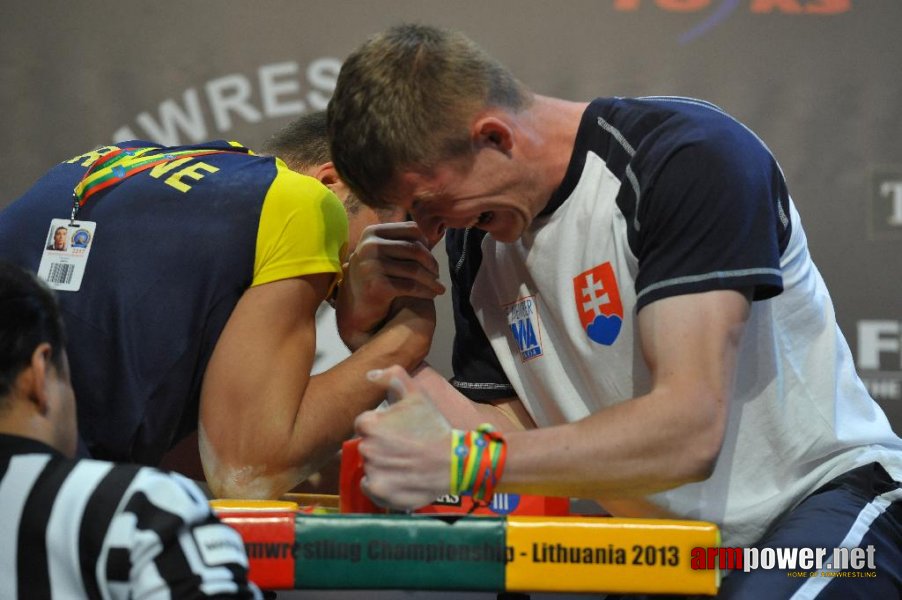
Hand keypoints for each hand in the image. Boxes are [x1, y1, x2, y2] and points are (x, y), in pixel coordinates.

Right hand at [336, 222, 444, 349]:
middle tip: (438, 275)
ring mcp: (372, 266)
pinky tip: (432, 295)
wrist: (355, 304)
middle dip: (432, 264)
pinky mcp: (377, 286)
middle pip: (415, 249)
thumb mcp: (381, 252)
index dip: (426, 244)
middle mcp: (370, 246)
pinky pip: (411, 287)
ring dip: (432, 280)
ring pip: (415, 269)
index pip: (411, 230)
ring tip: (439, 288)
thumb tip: (430, 237)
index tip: (431, 258)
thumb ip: (399, 242)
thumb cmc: (374, 276)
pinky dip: (426, 291)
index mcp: (372, 232)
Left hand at [354, 365, 451, 509]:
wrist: (454, 461)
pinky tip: (398, 478)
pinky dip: (380, 484)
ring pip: (369, 466)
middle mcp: (366, 448)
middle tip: (402, 448)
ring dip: (381, 465)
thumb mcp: (416, 395)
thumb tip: (369, 375)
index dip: (380, 427)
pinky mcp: (379, 493)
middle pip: (366, 446)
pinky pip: (370, 487)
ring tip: (404, 463)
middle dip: (380, 446)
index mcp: (370, 424)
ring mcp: (372, 472)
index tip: (397, 432)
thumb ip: (392, 377)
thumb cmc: (434, 426)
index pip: (364, 425)